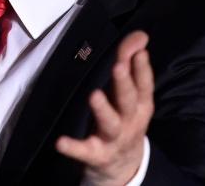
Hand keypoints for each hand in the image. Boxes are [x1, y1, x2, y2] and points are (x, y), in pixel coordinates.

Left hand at [56, 31, 153, 185]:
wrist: (124, 169)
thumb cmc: (126, 121)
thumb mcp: (133, 97)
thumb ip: (132, 64)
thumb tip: (140, 35)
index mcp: (141, 107)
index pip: (144, 85)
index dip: (142, 68)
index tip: (139, 50)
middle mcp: (130, 122)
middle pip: (129, 101)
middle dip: (124, 84)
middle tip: (118, 66)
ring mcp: (114, 139)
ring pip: (110, 123)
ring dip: (103, 109)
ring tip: (94, 95)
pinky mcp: (96, 154)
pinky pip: (84, 150)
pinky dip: (73, 146)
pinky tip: (61, 142)